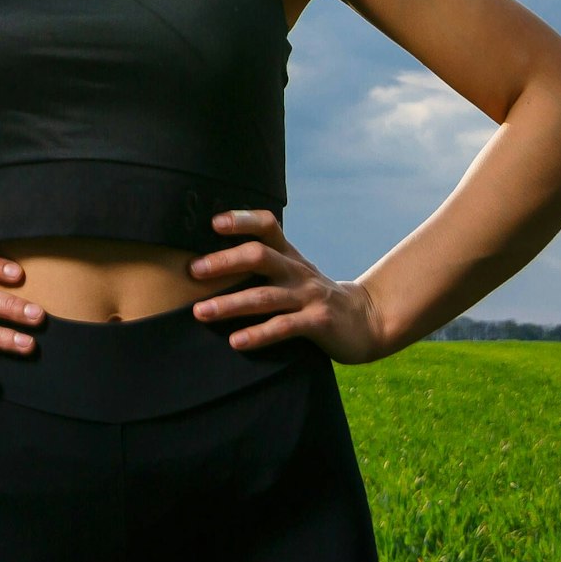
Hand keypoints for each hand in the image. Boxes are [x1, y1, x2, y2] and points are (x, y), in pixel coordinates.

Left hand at [189, 209, 390, 364]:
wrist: (367, 322)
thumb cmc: (314, 298)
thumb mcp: (293, 275)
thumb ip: (264, 267)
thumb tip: (208, 266)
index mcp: (289, 256)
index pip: (267, 226)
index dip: (242, 220)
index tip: (214, 223)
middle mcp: (297, 271)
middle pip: (259, 256)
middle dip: (224, 262)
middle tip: (193, 270)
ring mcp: (309, 296)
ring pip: (264, 296)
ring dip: (230, 304)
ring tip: (201, 312)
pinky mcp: (318, 322)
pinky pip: (284, 327)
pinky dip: (258, 334)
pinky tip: (236, 341)